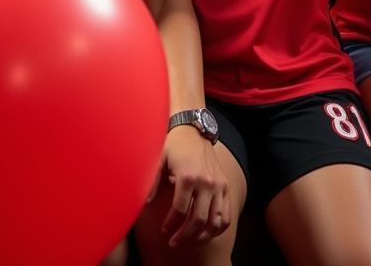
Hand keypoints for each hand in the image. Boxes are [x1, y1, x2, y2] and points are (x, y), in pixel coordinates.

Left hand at [153, 125, 229, 248]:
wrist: (193, 129)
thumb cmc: (174, 144)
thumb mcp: (159, 158)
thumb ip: (151, 181)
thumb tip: (145, 202)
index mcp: (188, 177)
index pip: (179, 211)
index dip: (170, 225)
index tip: (164, 231)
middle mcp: (206, 182)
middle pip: (197, 220)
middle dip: (185, 236)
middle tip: (174, 242)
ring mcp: (218, 185)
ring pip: (214, 221)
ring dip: (202, 236)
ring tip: (190, 241)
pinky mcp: (225, 186)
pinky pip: (226, 214)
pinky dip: (218, 228)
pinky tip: (207, 233)